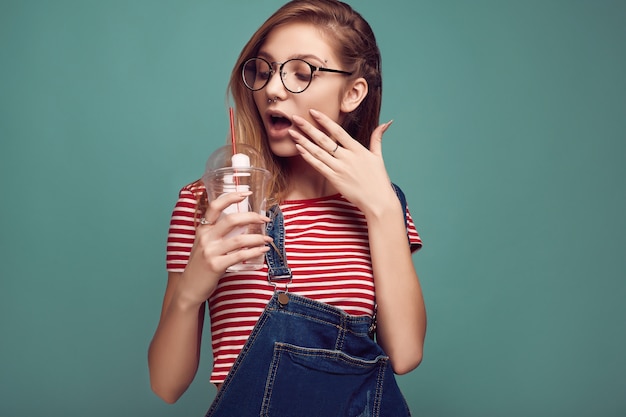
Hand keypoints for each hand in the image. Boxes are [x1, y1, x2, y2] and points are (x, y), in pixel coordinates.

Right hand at [176, 191, 271, 305]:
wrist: (190, 288)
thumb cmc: (201, 265)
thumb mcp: (205, 244)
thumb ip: (218, 233)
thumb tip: (243, 224)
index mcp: (203, 229)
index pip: (215, 206)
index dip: (231, 197)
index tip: (247, 193)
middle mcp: (206, 238)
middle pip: (232, 220)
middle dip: (252, 217)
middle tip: (265, 218)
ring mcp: (210, 252)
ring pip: (240, 239)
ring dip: (258, 237)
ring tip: (268, 238)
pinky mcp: (216, 265)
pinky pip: (240, 255)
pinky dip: (254, 252)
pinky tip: (262, 250)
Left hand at [289, 109, 396, 214]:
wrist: (378, 201)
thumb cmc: (379, 180)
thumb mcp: (378, 156)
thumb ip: (377, 138)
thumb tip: (386, 123)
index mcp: (357, 150)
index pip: (338, 131)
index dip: (324, 121)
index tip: (313, 111)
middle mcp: (347, 157)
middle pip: (324, 140)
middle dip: (308, 128)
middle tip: (295, 118)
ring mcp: (340, 169)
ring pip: (318, 152)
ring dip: (303, 142)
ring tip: (292, 133)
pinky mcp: (335, 179)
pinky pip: (318, 166)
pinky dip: (308, 157)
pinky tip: (299, 149)